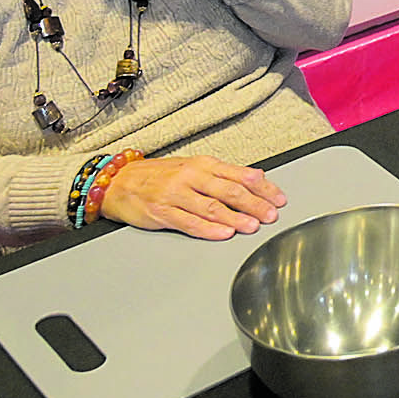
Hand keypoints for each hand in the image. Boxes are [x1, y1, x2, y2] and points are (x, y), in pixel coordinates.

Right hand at [100, 155, 285, 239]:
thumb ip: (223, 174)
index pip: (241, 174)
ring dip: (235, 218)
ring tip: (253, 226)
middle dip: (255, 204)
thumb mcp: (193, 166)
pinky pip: (190, 222)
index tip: (279, 198)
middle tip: (271, 215)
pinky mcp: (162, 212)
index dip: (263, 187)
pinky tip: (223, 233)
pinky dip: (209, 229)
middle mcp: (191, 176)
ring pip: (212, 207)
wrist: (119, 182)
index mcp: (203, 164)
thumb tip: (256, 177)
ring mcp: (176, 194)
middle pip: (230, 191)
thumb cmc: (159, 175)